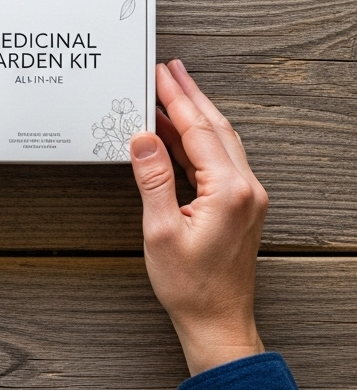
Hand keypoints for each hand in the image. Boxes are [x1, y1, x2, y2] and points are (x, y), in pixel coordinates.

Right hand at [129, 60, 267, 376]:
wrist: (217, 320)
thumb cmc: (189, 285)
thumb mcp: (159, 231)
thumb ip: (152, 180)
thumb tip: (142, 139)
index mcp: (228, 190)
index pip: (198, 131)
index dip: (176, 99)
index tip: (160, 74)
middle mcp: (245, 188)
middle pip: (216, 127)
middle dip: (190, 95)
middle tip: (170, 69)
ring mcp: (247, 196)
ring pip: (221, 141)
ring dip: (196, 114)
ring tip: (173, 91)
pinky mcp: (241, 205)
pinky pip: (220, 159)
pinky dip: (198, 140)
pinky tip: (178, 134)